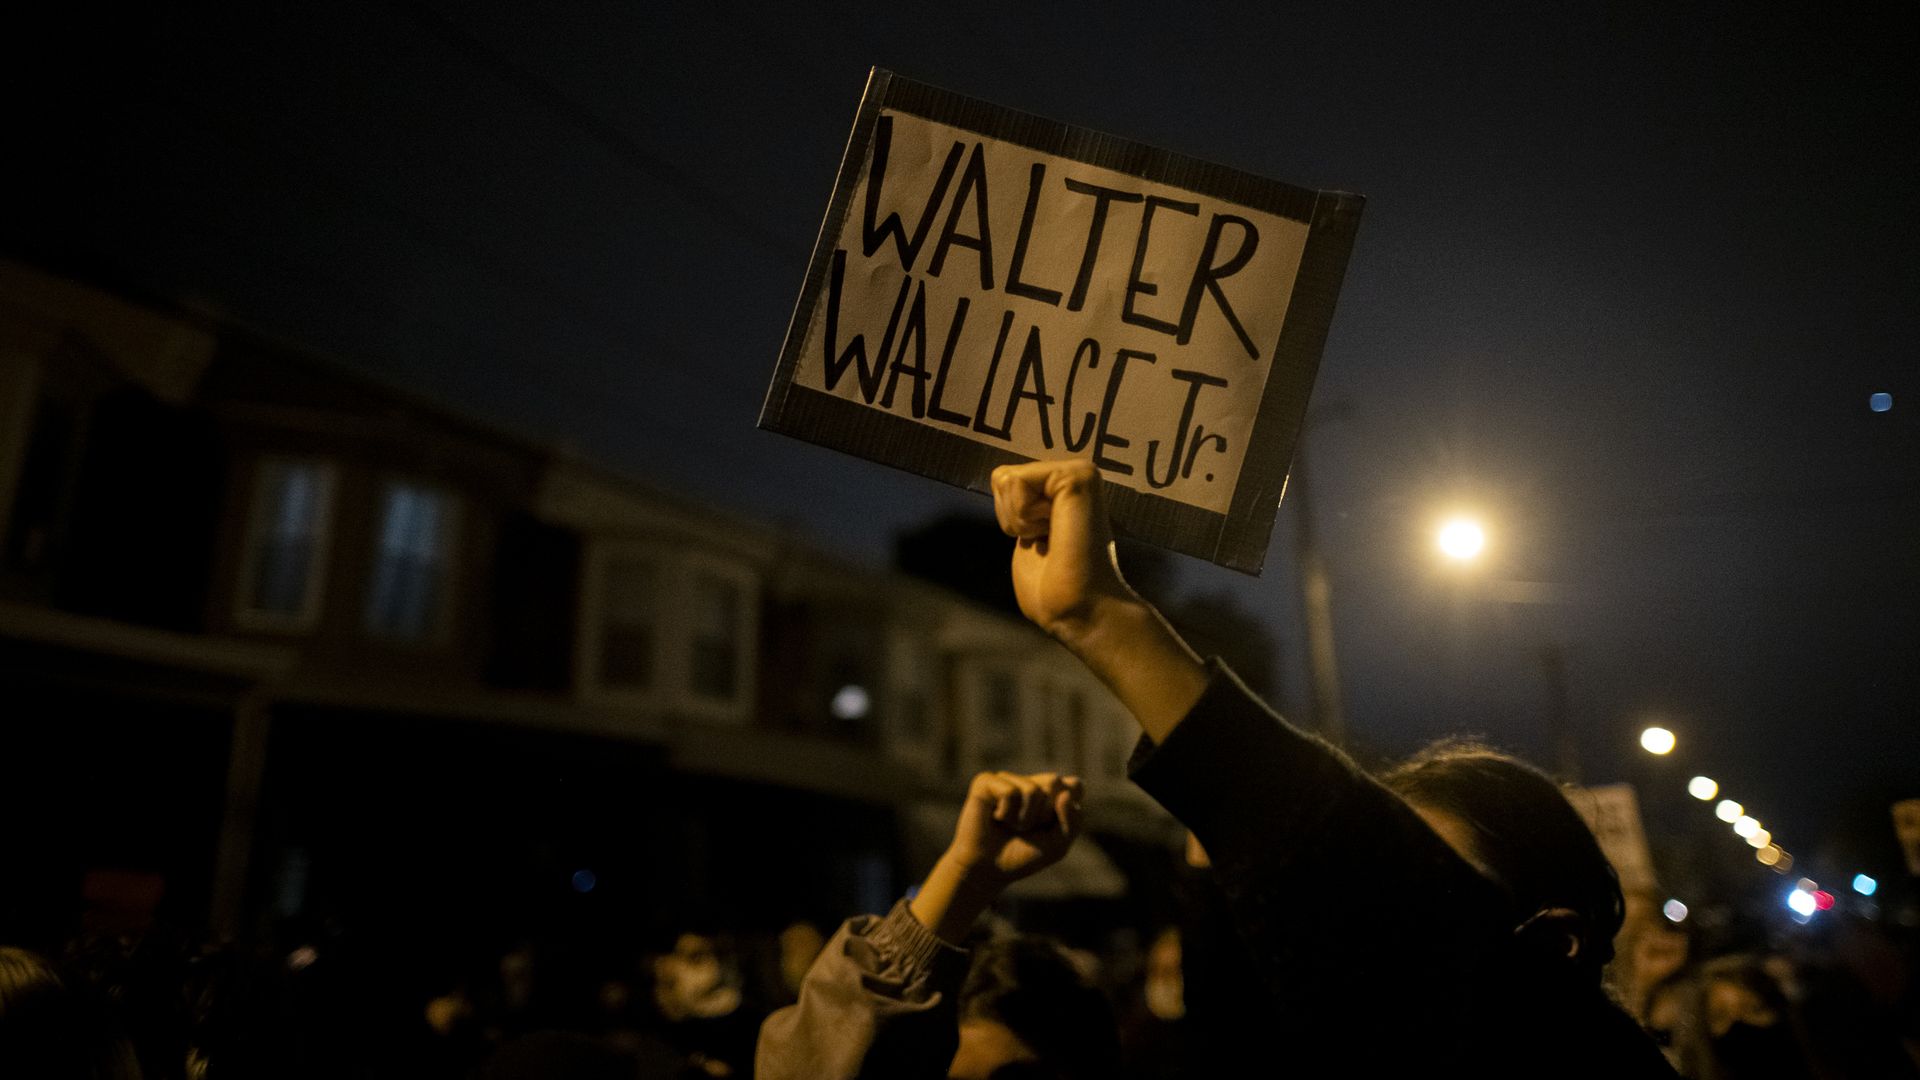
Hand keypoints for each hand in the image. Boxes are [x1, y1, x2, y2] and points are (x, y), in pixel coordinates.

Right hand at [946, 771, 1084, 886]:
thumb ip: (1072, 822)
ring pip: (1032, 790)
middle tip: (1028, 828)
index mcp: (1052, 793)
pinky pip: (1009, 792)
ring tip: (1011, 826)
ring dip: (1023, 819)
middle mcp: (1031, 781)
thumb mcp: (1058, 845)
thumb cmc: (1024, 856)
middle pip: (1055, 782)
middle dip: (1044, 814)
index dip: (1066, 810)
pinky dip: (1006, 813)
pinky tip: (996, 818)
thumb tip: (1065, 795)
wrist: (989, 870)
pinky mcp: (986, 782)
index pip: (1075, 786)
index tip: (1050, 827)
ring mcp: (1008, 779)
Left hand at [990, 460, 1134, 644]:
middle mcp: (1073, 475)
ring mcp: (1078, 472)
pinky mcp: (1078, 475)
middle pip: (1001, 477)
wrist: (1077, 610)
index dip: (1010, 520)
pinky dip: (1024, 516)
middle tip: (1048, 542)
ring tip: (1053, 538)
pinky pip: (1016, 482)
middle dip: (1012, 518)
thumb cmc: (1052, 589)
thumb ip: (1022, 511)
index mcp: (1062, 491)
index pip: (1004, 481)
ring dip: (1019, 519)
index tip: (1043, 544)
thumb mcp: (1027, 539)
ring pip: (1006, 478)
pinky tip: (1054, 532)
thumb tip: (1004, 486)